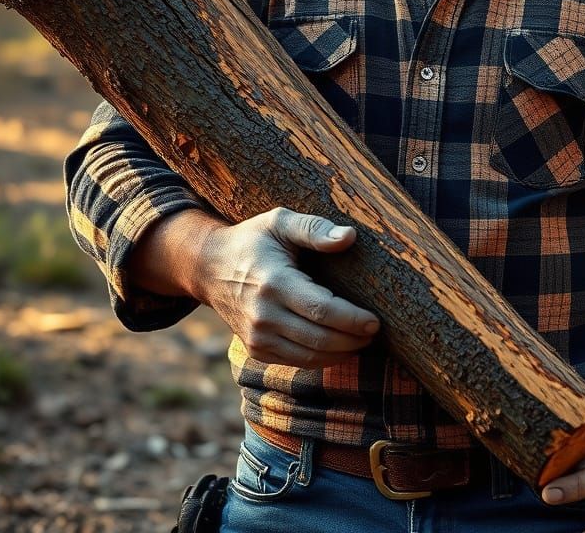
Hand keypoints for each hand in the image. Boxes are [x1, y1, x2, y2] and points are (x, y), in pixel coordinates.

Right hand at [198, 207, 380, 368]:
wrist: (209, 267)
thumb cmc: (253, 240)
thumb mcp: (280, 222)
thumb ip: (314, 229)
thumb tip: (349, 237)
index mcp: (273, 282)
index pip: (321, 310)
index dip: (352, 319)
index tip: (375, 320)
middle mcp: (263, 315)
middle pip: (319, 338)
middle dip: (353, 340)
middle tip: (375, 332)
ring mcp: (257, 337)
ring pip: (310, 357)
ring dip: (341, 353)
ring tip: (363, 340)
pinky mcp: (256, 349)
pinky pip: (296, 361)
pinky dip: (322, 359)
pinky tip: (339, 346)